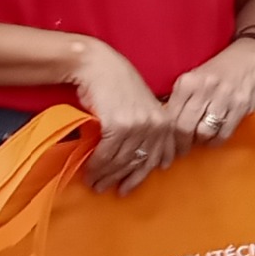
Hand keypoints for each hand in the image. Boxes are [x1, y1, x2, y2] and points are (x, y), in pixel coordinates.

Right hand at [71, 39, 177, 195]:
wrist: (97, 65)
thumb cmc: (117, 85)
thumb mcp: (142, 106)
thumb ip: (148, 130)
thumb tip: (147, 161)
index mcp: (165, 121)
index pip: (156, 158)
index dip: (140, 176)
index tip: (127, 188)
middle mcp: (156, 125)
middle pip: (138, 162)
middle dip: (120, 179)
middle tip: (106, 189)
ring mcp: (139, 126)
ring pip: (121, 161)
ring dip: (105, 175)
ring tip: (94, 184)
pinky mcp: (119, 125)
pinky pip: (107, 154)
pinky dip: (96, 165)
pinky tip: (89, 172)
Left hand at [166, 35, 254, 152]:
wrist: (248, 57)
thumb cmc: (216, 71)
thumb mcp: (192, 78)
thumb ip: (179, 100)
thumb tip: (166, 127)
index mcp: (188, 82)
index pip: (171, 116)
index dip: (167, 136)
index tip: (167, 144)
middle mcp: (205, 88)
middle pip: (185, 127)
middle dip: (181, 144)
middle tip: (181, 149)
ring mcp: (225, 97)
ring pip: (205, 132)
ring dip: (200, 142)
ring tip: (199, 141)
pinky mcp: (241, 106)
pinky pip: (225, 133)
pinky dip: (217, 140)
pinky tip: (214, 137)